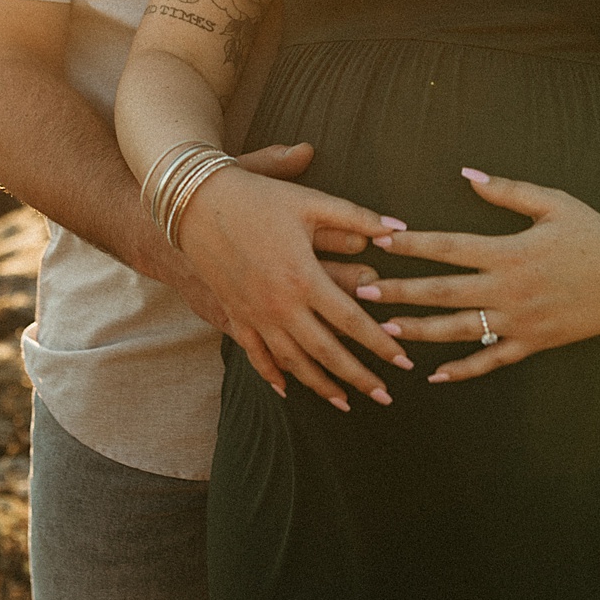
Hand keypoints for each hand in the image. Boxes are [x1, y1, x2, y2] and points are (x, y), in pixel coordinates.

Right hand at [174, 160, 413, 409]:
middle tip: (385, 396)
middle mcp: (280, 305)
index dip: (381, 344)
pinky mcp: (234, 315)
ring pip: (293, 362)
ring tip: (345, 403)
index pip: (352, 321)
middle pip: (327, 353)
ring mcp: (255, 315)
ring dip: (321, 386)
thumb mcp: (310, 201)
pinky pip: (255, 355)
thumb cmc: (258, 196)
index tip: (404, 361)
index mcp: (304, 277)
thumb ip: (357, 217)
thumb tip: (398, 229)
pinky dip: (272, 375)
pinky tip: (287, 390)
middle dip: (359, 377)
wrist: (195, 203)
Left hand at [358, 168, 599, 383]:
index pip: (448, 247)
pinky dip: (462, 370)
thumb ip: (507, 191)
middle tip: (363, 290)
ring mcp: (519, 321)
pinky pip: (491, 360)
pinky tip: (434, 376)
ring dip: (420, 330)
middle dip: (401, 291)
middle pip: (443, 292)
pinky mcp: (532, 343)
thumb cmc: (593, 234)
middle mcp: (509, 289)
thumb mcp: (554, 202)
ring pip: (459, 330)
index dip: (412, 245)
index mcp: (509, 251)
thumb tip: (466, 174)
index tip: (380, 241)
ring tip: (386, 328)